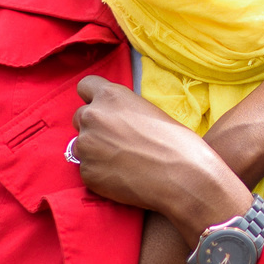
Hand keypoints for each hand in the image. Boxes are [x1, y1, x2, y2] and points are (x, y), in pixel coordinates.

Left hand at [73, 76, 251, 231]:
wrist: (183, 177)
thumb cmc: (176, 142)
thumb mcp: (148, 111)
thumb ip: (122, 110)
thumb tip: (113, 119)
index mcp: (111, 96)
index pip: (84, 86)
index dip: (93, 98)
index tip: (102, 109)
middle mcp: (93, 116)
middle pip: (80, 117)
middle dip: (94, 126)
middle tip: (117, 140)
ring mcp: (87, 146)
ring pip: (81, 145)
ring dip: (95, 151)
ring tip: (122, 161)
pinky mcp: (87, 172)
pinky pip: (87, 169)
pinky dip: (100, 173)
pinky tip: (122, 176)